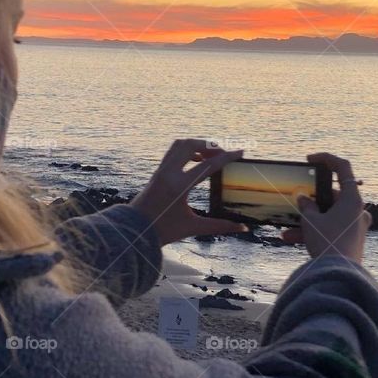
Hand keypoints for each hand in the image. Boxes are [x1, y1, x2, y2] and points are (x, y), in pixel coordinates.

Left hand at [131, 139, 251, 246]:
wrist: (134, 232)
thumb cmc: (163, 231)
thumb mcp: (193, 228)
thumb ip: (220, 226)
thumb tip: (243, 227)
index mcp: (179, 186)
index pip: (208, 165)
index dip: (227, 157)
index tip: (240, 152)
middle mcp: (169, 173)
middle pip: (191, 145)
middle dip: (210, 146)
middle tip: (223, 154)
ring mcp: (160, 170)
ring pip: (180, 145)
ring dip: (197, 145)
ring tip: (210, 156)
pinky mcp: (156, 172)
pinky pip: (173, 152)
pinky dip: (186, 150)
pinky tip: (196, 162)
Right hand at [281, 152, 370, 262]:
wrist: (340, 277)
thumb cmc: (328, 243)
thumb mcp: (311, 221)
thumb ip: (306, 206)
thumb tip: (303, 198)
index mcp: (352, 199)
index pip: (343, 168)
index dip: (326, 159)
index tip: (310, 159)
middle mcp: (357, 210)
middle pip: (332, 195)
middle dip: (310, 200)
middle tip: (294, 200)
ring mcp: (355, 226)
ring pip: (328, 215)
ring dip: (307, 220)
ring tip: (286, 229)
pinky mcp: (351, 240)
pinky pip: (330, 230)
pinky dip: (313, 232)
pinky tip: (290, 239)